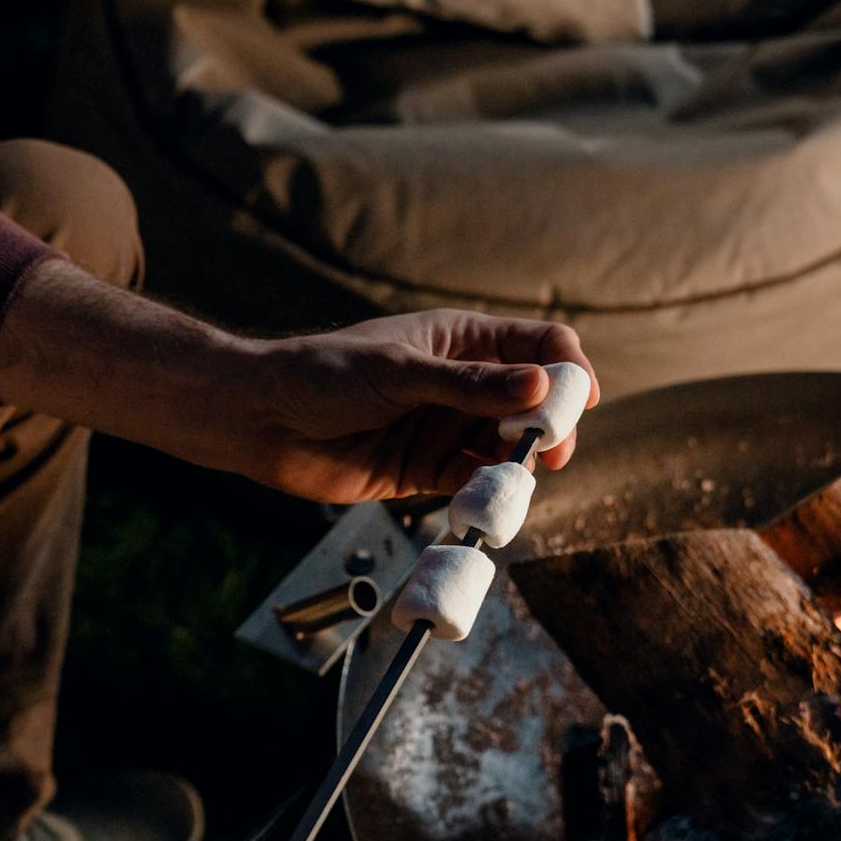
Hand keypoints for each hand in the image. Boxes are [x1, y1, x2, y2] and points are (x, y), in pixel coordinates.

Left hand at [243, 310, 599, 501]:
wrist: (261, 421)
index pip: (538, 345)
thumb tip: (541, 388)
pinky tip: (481, 501)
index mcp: (460, 339)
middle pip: (532, 403)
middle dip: (548, 425)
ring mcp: (445, 427)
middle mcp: (461, 383)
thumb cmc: (324, 375)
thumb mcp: (401, 372)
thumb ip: (471, 386)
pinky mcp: (426, 471)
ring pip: (507, 448)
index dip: (567, 369)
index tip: (579, 400)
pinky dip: (486, 493)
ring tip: (510, 480)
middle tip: (548, 451)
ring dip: (517, 465)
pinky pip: (474, 482)